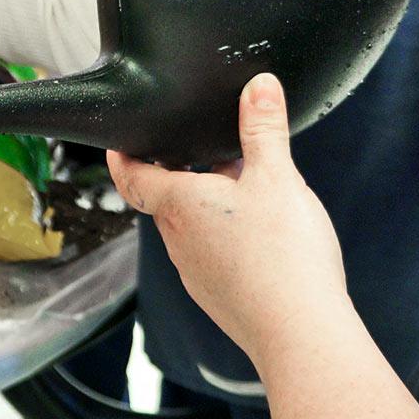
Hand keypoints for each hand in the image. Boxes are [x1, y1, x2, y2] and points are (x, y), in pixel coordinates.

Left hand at [107, 74, 351, 362]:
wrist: (300, 334)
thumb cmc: (283, 255)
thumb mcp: (277, 178)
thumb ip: (264, 128)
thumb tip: (258, 85)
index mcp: (178, 205)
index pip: (132, 176)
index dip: (122, 156)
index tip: (118, 141)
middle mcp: (178, 241)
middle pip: (168, 198)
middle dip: (186, 172)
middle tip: (211, 148)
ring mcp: (196, 274)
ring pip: (193, 227)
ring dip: (212, 204)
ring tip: (248, 188)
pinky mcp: (218, 297)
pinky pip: (213, 256)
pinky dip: (228, 237)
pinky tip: (262, 237)